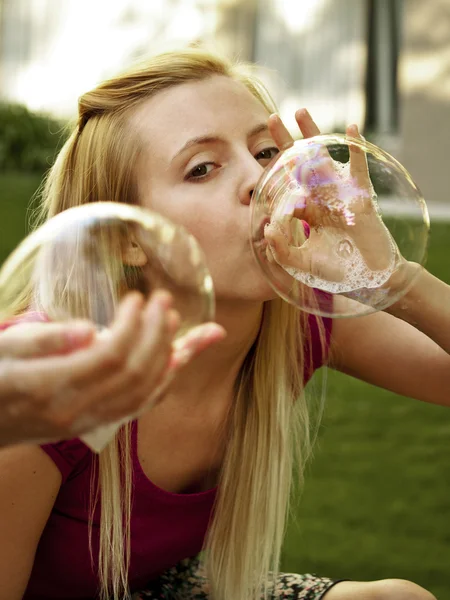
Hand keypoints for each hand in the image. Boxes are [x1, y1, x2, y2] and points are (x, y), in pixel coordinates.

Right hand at [0, 291, 224, 445]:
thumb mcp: (4, 349)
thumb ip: (43, 340)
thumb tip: (87, 330)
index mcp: (49, 386)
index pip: (109, 357)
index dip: (132, 325)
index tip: (136, 298)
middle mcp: (74, 411)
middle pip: (133, 375)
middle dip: (157, 334)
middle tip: (164, 300)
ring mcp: (87, 422)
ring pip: (142, 394)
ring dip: (167, 356)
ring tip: (175, 321)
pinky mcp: (95, 424)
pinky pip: (138, 407)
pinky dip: (162, 382)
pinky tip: (177, 361)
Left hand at [264, 110, 400, 290]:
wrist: (367, 277)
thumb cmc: (336, 270)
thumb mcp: (302, 262)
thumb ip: (281, 250)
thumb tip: (266, 229)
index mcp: (307, 209)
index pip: (286, 187)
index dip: (272, 182)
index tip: (258, 181)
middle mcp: (321, 196)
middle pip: (300, 162)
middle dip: (285, 141)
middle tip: (270, 119)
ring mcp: (341, 193)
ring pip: (323, 157)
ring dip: (313, 133)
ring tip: (299, 111)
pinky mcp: (360, 195)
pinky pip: (358, 167)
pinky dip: (356, 148)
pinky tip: (351, 128)